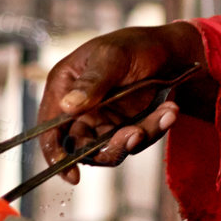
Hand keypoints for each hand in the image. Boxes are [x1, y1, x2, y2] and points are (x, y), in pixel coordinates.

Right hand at [36, 23, 210, 183]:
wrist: (171, 51)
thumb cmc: (135, 45)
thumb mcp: (113, 57)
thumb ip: (92, 82)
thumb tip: (68, 107)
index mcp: (64, 87)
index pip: (49, 128)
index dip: (55, 154)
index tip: (72, 174)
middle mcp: (80, 109)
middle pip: (81, 147)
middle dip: (109, 148)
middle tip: (135, 133)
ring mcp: (103, 121)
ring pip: (112, 149)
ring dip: (138, 136)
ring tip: (166, 113)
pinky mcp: (126, 128)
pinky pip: (136, 142)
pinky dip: (155, 129)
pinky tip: (169, 110)